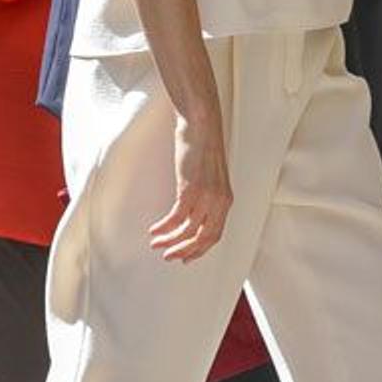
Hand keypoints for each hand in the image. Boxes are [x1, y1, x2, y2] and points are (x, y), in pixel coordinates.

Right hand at [148, 112, 231, 261]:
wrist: (202, 125)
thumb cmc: (203, 147)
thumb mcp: (211, 176)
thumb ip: (207, 195)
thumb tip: (193, 212)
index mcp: (226, 200)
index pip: (215, 235)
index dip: (199, 249)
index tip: (185, 257)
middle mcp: (220, 202)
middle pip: (203, 238)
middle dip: (184, 250)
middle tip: (169, 257)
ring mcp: (206, 196)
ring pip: (188, 230)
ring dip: (170, 241)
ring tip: (156, 245)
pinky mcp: (191, 189)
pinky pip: (176, 217)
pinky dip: (164, 227)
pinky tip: (154, 230)